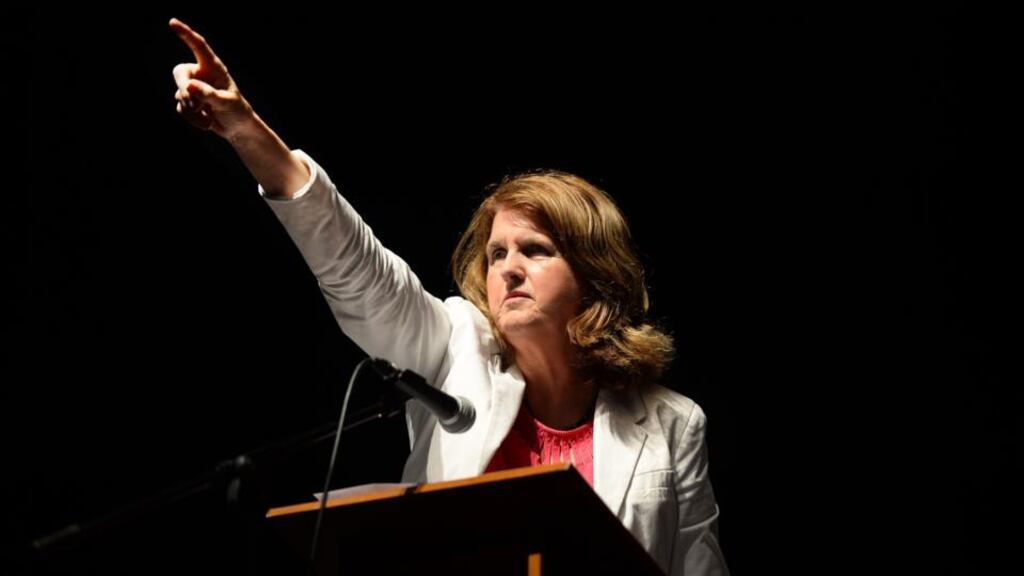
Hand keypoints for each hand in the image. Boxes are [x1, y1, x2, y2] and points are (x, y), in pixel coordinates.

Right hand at [169, 18, 254, 141]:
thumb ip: (208, 94)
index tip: (172, 23)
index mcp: (213, 67)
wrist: (237, 128)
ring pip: (180, 93)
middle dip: (184, 89)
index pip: (198, 46)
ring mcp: (193, 87)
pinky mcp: (189, 101)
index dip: (185, 34)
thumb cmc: (237, 110)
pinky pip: (181, 107)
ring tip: (209, 118)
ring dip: (192, 109)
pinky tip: (206, 123)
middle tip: (196, 105)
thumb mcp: (226, 102)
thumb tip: (189, 86)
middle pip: (180, 72)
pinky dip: (192, 118)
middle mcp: (200, 74)